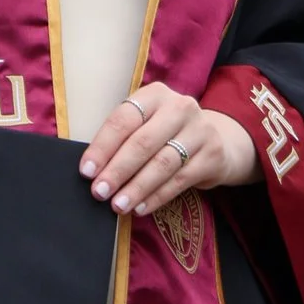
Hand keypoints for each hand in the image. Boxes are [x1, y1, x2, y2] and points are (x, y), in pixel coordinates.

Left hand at [80, 80, 258, 216]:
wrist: (216, 140)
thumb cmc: (167, 134)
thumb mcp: (147, 124)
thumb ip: (123, 140)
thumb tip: (92, 172)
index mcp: (155, 95)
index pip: (123, 119)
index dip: (102, 147)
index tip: (86, 171)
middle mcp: (180, 107)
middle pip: (142, 142)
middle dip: (118, 170)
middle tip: (100, 192)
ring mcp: (200, 130)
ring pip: (162, 163)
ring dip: (136, 188)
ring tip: (118, 205)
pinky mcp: (213, 155)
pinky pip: (180, 180)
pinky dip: (157, 196)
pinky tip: (140, 208)